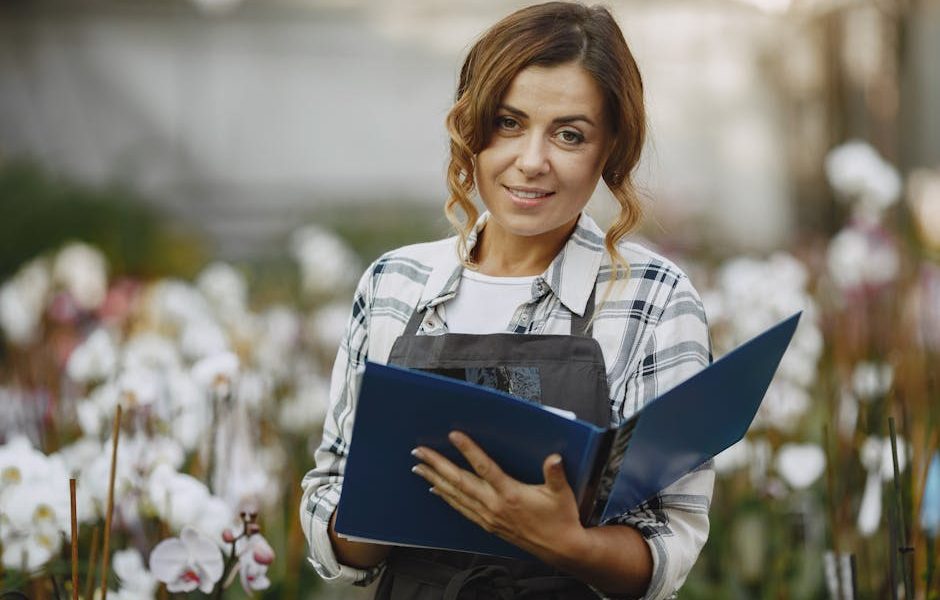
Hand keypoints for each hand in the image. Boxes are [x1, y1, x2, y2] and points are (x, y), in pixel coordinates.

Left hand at [410, 431, 587, 563]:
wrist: (560, 548)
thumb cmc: (560, 519)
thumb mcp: (561, 494)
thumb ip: (555, 474)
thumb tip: (554, 458)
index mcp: (510, 494)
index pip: (484, 467)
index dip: (468, 450)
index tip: (454, 435)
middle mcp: (494, 505)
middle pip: (459, 481)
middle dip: (437, 465)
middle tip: (419, 452)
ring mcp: (488, 516)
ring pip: (455, 495)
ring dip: (435, 480)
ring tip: (419, 468)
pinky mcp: (488, 524)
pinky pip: (461, 508)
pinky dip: (446, 497)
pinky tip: (436, 490)